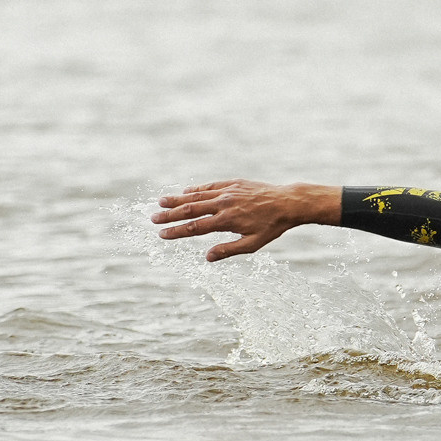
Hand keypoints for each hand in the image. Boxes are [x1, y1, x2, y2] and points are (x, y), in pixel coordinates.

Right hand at [151, 180, 338, 261]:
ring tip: (160, 201)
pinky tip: (185, 191)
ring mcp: (228, 192)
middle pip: (190, 210)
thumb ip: (228, 250)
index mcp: (227, 221)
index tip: (162, 234)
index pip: (195, 228)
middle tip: (152, 218)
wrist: (288, 203)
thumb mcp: (253, 244)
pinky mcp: (233, 183)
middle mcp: (224, 204)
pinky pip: (210, 186)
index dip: (176, 232)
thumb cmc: (271, 227)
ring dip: (177, 198)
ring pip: (197, 195)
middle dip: (170, 215)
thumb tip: (207, 258)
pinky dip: (196, 189)